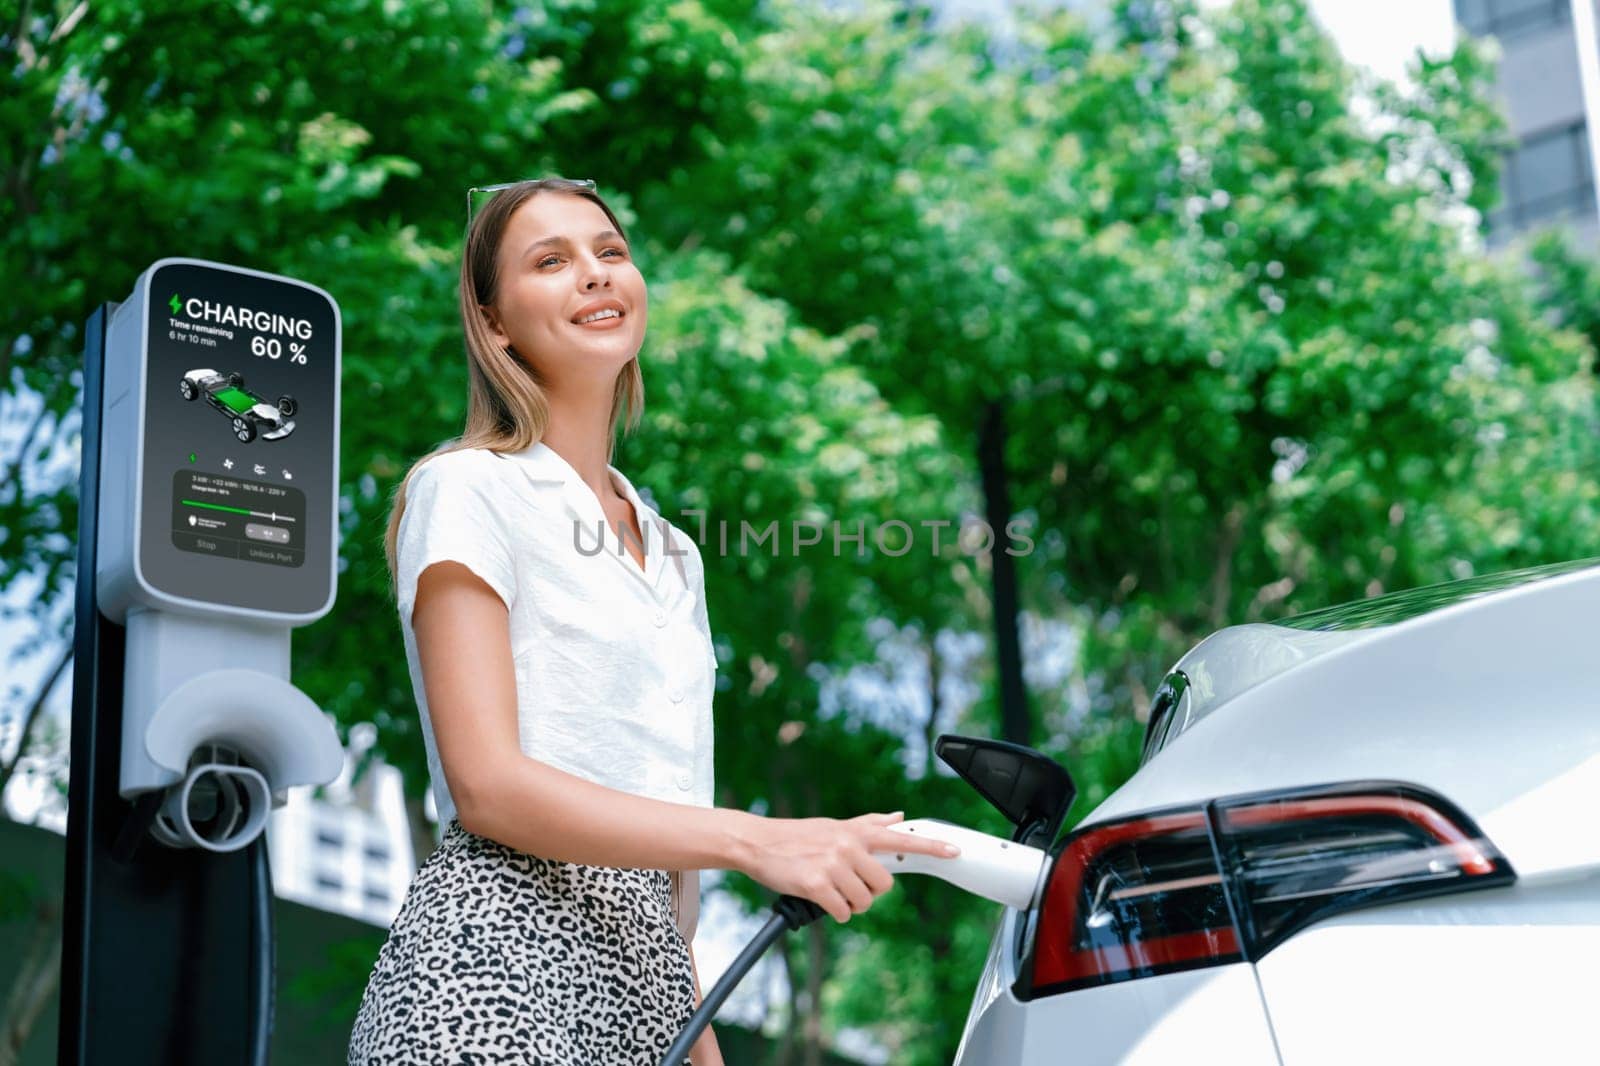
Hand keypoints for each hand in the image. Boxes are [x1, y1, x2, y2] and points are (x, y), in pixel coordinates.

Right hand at [739, 811, 960, 922]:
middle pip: (883, 885)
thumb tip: (899, 817)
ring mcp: (832, 865)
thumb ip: (870, 823)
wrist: (758, 843)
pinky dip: (834, 913)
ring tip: (830, 890)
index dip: (931, 846)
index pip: (901, 839)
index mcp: (856, 832)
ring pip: (863, 902)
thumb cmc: (798, 836)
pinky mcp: (816, 884)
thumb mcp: (835, 826)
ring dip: (849, 904)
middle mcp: (848, 846)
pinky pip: (842, 912)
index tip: (955, 851)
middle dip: (868, 892)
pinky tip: (821, 900)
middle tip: (847, 885)